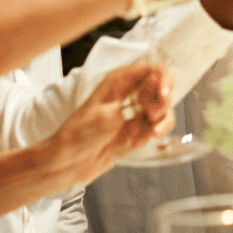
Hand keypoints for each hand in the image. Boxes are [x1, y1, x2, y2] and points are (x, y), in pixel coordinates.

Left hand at [43, 61, 174, 183]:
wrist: (68, 162)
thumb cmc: (77, 134)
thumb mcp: (105, 116)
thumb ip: (134, 101)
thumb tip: (155, 83)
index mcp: (120, 81)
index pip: (155, 70)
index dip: (164, 81)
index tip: (163, 97)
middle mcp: (131, 92)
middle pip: (164, 89)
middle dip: (162, 106)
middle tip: (151, 118)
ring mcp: (136, 111)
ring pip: (164, 110)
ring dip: (157, 124)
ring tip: (136, 136)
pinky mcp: (139, 128)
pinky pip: (158, 127)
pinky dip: (151, 136)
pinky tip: (134, 143)